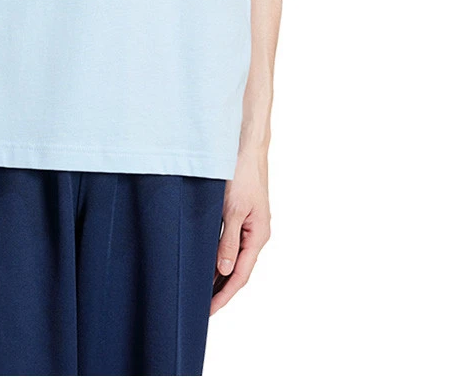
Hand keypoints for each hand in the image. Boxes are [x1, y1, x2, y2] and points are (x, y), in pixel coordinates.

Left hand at [210, 149, 270, 314]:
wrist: (246, 147)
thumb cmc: (242, 174)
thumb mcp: (232, 209)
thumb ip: (228, 241)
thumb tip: (224, 271)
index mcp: (258, 236)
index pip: (240, 275)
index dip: (224, 295)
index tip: (209, 311)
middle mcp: (256, 234)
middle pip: (239, 270)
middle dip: (222, 290)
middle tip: (201, 307)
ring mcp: (250, 226)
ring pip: (234, 258)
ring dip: (219, 275)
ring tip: (201, 291)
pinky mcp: (242, 216)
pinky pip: (231, 244)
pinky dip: (220, 256)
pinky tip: (207, 262)